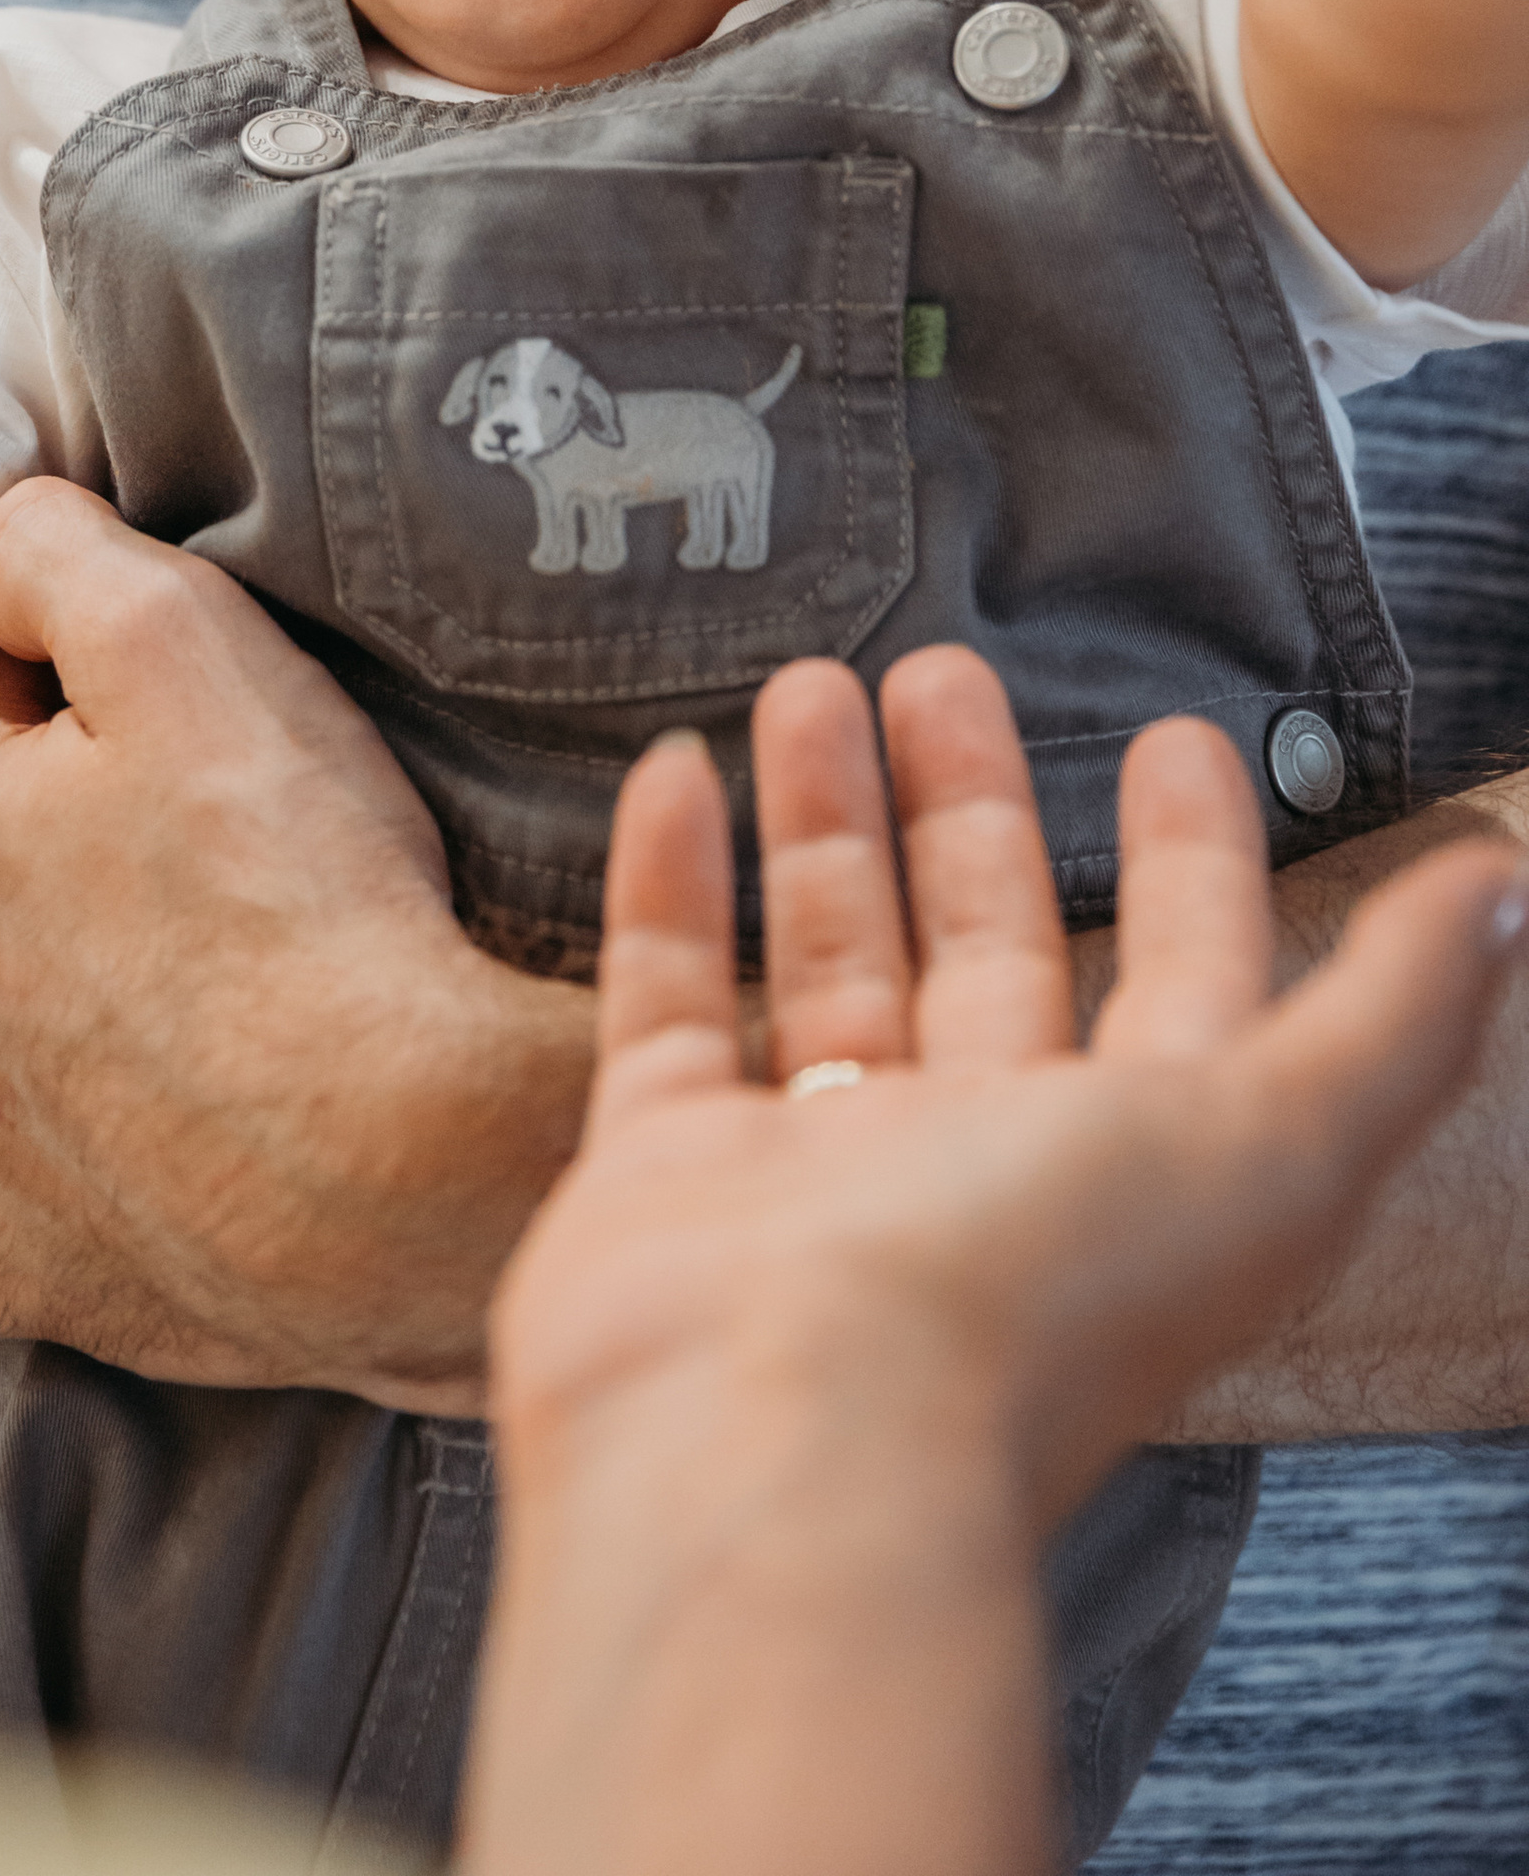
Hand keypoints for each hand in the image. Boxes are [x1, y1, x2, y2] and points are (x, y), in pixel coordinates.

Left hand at [0, 479, 594, 1401]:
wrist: (397, 1173)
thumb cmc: (304, 896)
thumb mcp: (189, 640)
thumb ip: (55, 547)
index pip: (6, 697)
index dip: (123, 704)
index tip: (224, 752)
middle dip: (77, 846)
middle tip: (235, 876)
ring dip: (57, 990)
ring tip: (208, 1002)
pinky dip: (32, 1147)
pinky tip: (128, 1126)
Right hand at [465, 650, 1525, 1875]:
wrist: (774, 1441)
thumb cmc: (1026, 1302)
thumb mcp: (1269, 1141)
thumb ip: (1391, 1016)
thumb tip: (1502, 886)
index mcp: (1133, 1172)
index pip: (1185, 990)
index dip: (1194, 866)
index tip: (1174, 742)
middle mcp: (979, 1174)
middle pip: (989, 954)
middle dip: (976, 808)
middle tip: (946, 674)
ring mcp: (812, 1177)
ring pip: (831, 963)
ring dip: (828, 820)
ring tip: (812, 682)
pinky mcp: (669, 1177)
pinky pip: (671, 1005)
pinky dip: (673, 887)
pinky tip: (676, 771)